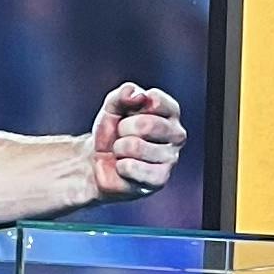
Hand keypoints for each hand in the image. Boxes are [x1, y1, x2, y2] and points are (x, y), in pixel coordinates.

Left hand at [88, 81, 183, 199]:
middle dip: (123, 129)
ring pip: (136, 147)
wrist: (97, 161)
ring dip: (120, 148)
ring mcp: (171, 158)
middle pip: (147, 125)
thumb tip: (138, 96)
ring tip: (122, 151)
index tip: (126, 114)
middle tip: (121, 135)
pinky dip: (120, 166)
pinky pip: (132, 168)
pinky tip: (124, 167)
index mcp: (170, 112)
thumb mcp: (113, 106)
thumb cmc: (112, 131)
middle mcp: (177, 134)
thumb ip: (125, 93)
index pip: (154, 100)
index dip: (131, 106)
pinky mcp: (159, 179)